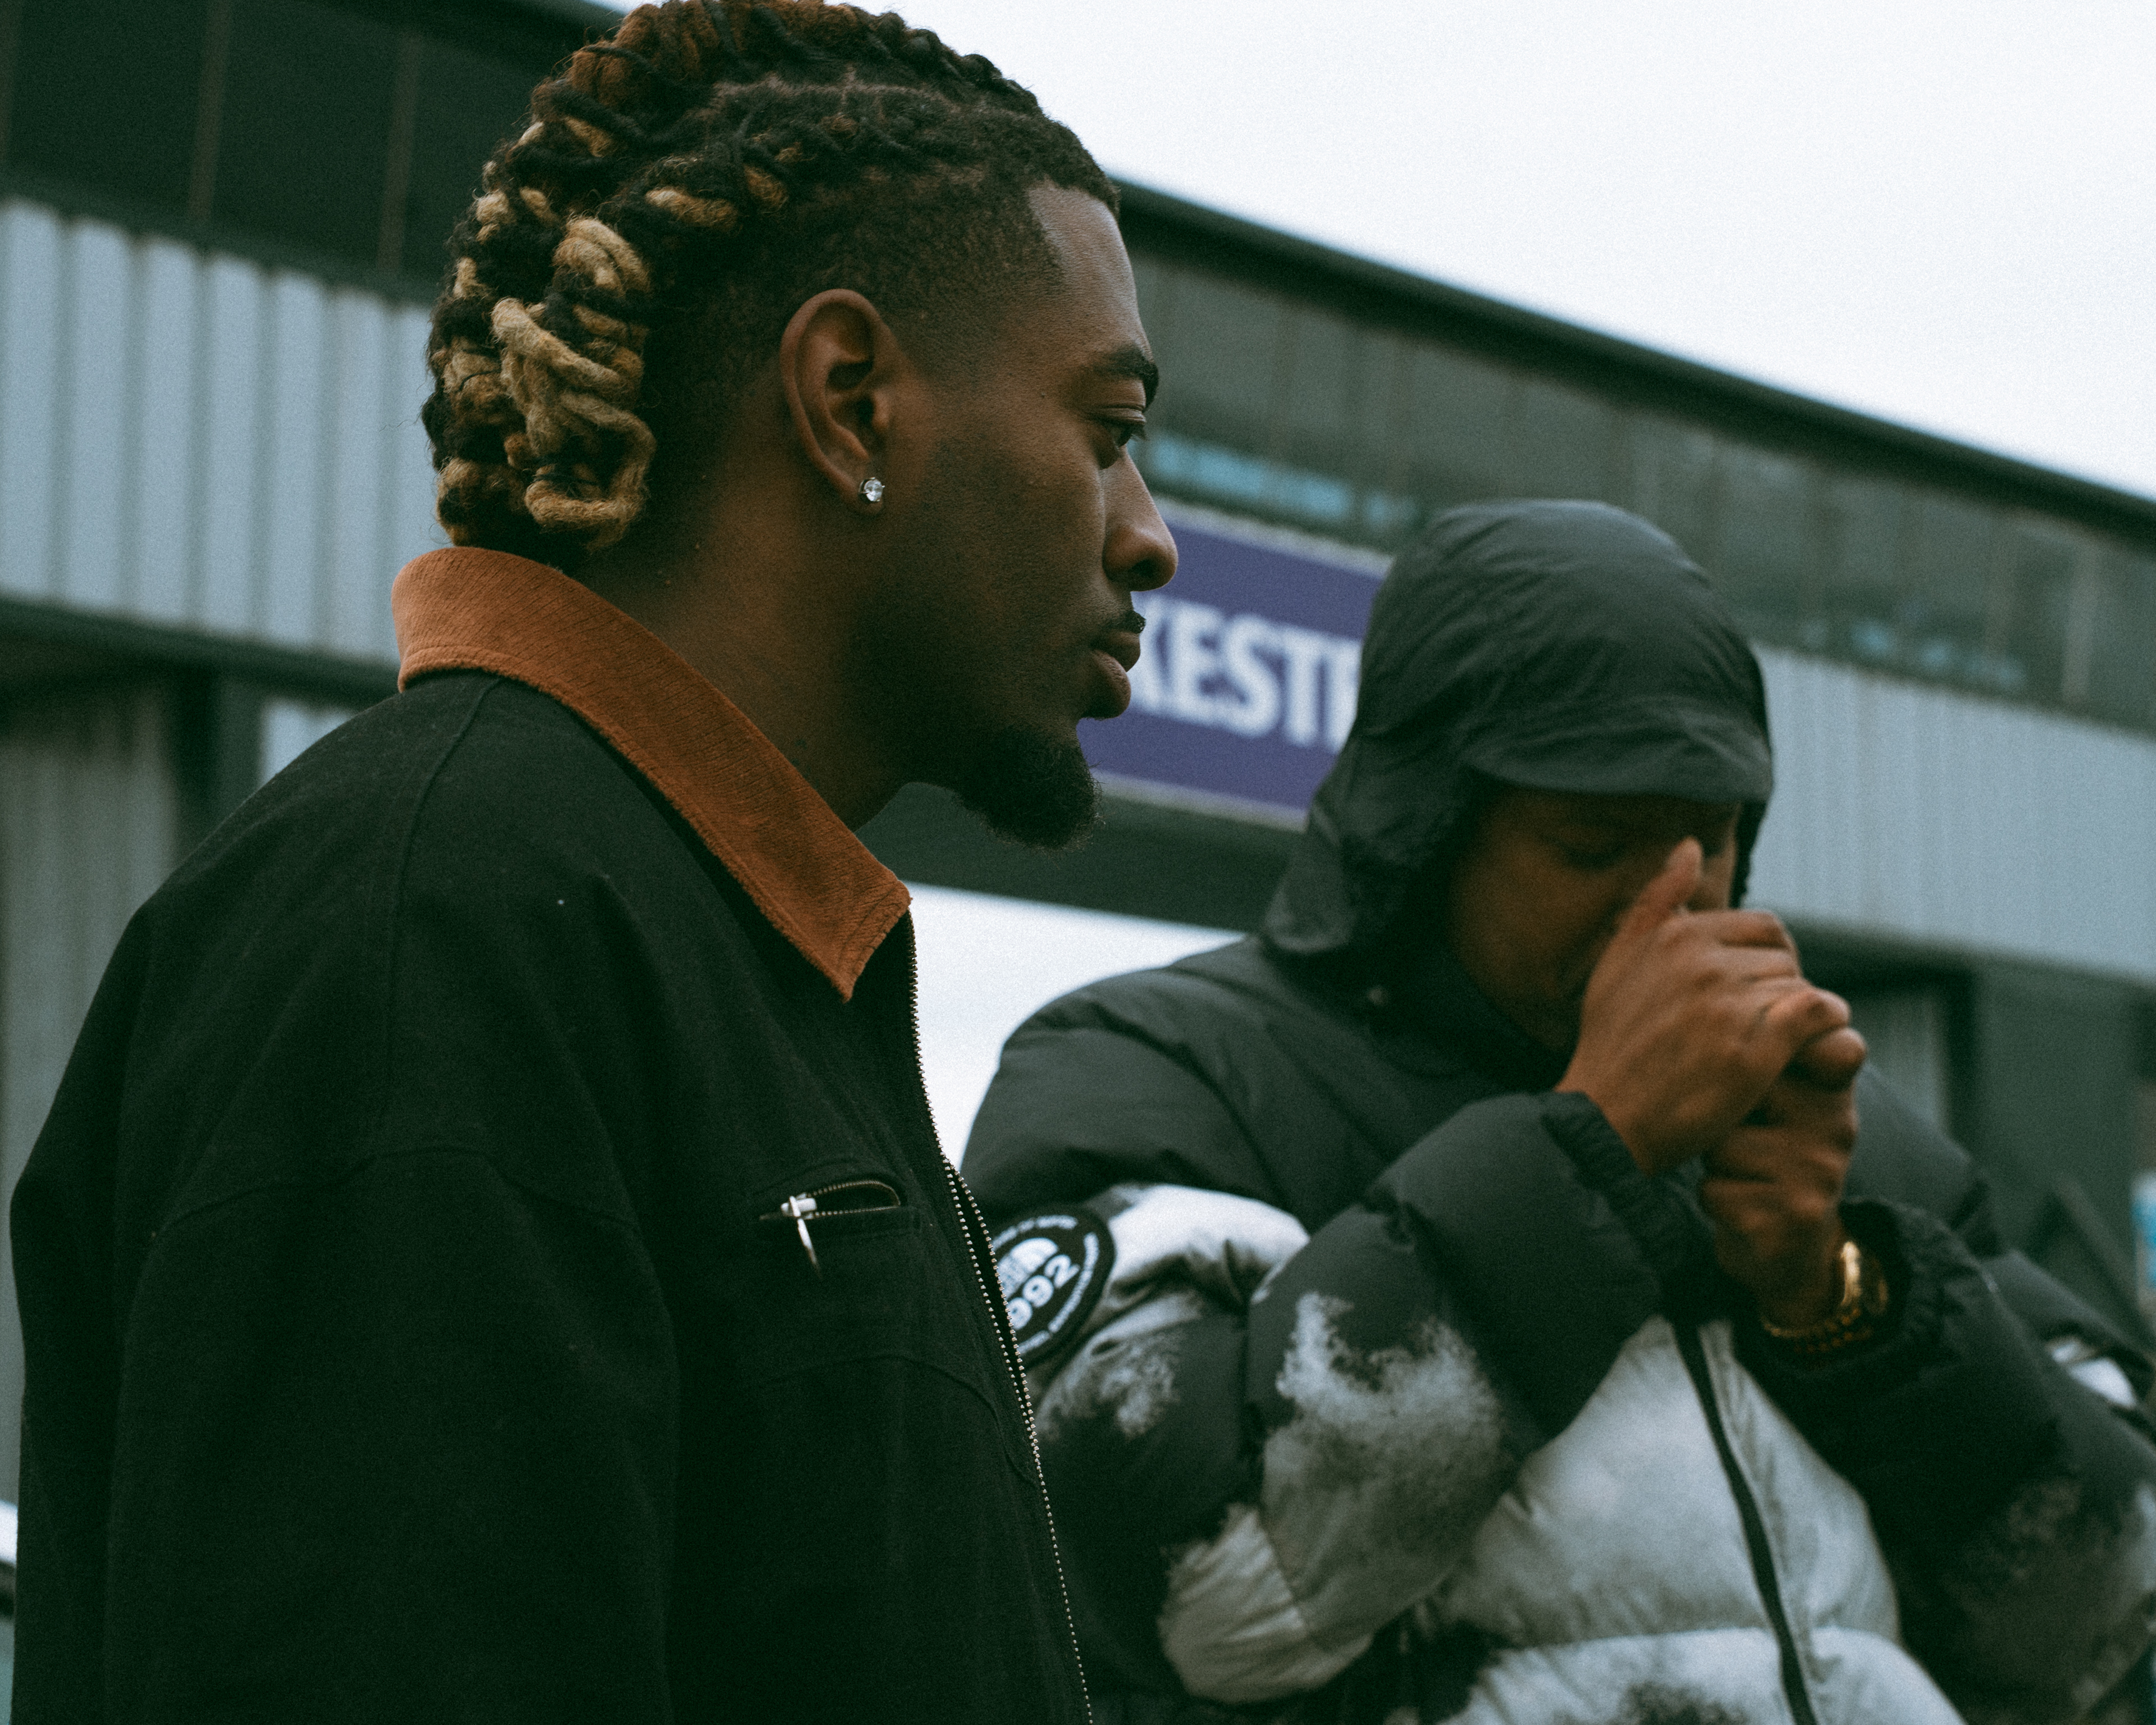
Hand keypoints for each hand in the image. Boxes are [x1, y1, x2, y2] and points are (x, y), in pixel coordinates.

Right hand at [1557, 840, 1859, 1176]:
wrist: (1604, 1120)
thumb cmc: (1612, 1045)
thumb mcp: (1618, 961)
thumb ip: (1655, 900)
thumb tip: (1687, 843)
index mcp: (1675, 936)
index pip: (1762, 927)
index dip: (1764, 962)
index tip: (1748, 997)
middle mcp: (1702, 960)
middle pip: (1784, 959)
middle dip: (1778, 990)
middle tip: (1756, 1029)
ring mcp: (1729, 1003)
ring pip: (1801, 986)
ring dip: (1797, 1016)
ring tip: (1768, 1047)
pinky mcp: (1756, 1046)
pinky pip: (1820, 1012)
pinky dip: (1826, 1026)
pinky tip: (1806, 1048)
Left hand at [1701, 1060, 1860, 1325]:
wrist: (1792, 1247)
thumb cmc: (1765, 1155)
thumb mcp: (1775, 1099)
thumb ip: (1758, 1057)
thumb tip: (1704, 1008)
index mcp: (1830, 1087)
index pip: (1794, 1048)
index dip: (1751, 1062)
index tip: (1746, 1079)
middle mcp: (1835, 1124)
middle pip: (1734, 1095)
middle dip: (1718, 1119)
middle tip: (1739, 1138)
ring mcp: (1819, 1172)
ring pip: (1719, 1147)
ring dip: (1713, 1164)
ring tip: (1741, 1174)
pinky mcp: (1794, 1217)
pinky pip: (1714, 1192)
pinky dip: (1713, 1200)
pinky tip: (1740, 1205)